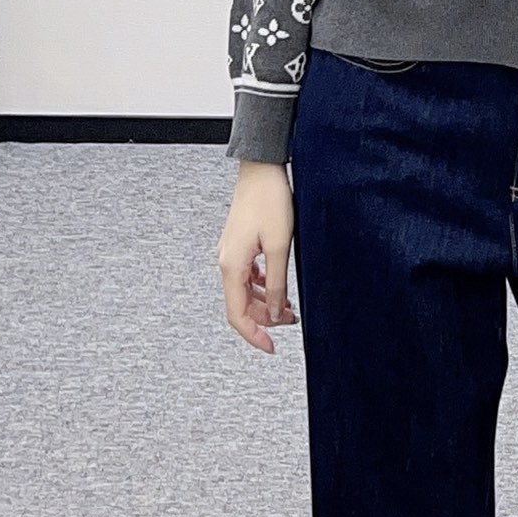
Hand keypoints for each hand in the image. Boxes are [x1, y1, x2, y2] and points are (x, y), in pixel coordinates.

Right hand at [217, 159, 298, 352]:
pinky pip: (247, 275)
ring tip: (289, 306)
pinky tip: (278, 285)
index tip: (271, 348)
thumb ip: (277, 283)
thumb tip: (274, 312)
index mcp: (232, 266)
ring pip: (245, 290)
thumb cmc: (270, 201)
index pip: (237, 314)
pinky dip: (262, 286)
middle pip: (241, 304)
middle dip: (264, 318)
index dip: (253, 335)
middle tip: (291, 320)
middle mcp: (226, 262)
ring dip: (265, 302)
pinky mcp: (238, 245)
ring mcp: (230, 253)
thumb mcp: (280, 246)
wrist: (261, 169)